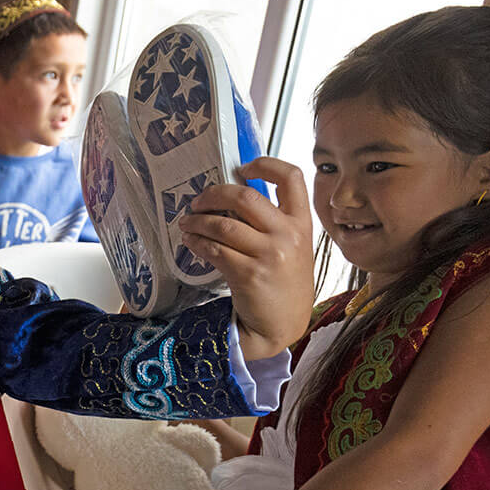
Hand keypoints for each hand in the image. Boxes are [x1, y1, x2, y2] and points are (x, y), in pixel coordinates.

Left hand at [179, 157, 313, 361]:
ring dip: (198, 221)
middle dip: (214, 194)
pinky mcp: (249, 274)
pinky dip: (198, 242)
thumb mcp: (292, 249)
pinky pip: (215, 249)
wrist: (282, 325)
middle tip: (197, 201)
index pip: (292, 177)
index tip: (243, 168)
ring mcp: (270, 254)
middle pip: (246, 196)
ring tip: (187, 223)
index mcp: (302, 224)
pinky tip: (191, 242)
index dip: (266, 164)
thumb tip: (235, 198)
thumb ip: (274, 224)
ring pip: (224, 223)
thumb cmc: (283, 285)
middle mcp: (289, 235)